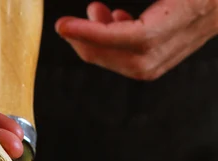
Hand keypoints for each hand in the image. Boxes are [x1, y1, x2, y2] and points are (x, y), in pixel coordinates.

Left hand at [55, 0, 217, 80]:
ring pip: (130, 64)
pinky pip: (139, 60)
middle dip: (90, 44)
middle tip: (68, 25)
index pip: (134, 37)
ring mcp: (180, 48)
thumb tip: (98, 8)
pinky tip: (113, 20)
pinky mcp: (175, 49)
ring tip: (93, 12)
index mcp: (187, 14)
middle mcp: (183, 38)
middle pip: (126, 59)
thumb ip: (140, 0)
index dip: (95, 34)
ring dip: (102, 43)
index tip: (64, 26)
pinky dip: (117, 46)